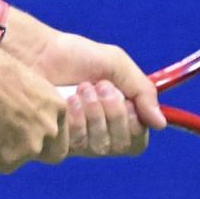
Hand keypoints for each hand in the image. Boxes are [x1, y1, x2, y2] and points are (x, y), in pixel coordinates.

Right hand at [0, 45, 69, 174]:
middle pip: (40, 153)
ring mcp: (27, 150)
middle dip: (20, 150)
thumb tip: (8, 107)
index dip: (40, 136)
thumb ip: (23, 100)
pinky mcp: (3, 162)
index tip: (22, 131)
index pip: (58, 133)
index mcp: (56, 107)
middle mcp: (48, 131)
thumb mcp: (19, 78)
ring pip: (8, 160)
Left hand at [22, 24, 165, 154]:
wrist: (38, 52)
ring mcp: (75, 141)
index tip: (122, 95)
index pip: (136, 143)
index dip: (133, 122)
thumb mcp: (117, 66)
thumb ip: (142, 92)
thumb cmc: (76, 56)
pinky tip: (68, 100)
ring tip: (81, 89)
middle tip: (98, 86)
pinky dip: (76, 120)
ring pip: (99, 147)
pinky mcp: (53, 142)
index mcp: (116, 120)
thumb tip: (161, 124)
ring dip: (95, 113)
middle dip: (113, 112)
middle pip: (119, 146)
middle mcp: (97, 135)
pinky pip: (74, 146)